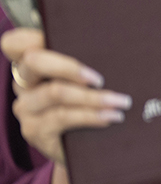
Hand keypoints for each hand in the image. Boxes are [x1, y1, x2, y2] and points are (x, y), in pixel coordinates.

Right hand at [2, 28, 130, 165]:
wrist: (88, 146)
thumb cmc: (91, 102)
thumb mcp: (88, 79)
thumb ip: (88, 60)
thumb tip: (114, 42)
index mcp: (32, 65)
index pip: (16, 44)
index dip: (33, 37)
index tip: (68, 38)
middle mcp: (23, 84)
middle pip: (34, 61)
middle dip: (70, 66)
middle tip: (100, 78)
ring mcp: (26, 108)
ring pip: (55, 92)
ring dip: (93, 97)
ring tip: (121, 102)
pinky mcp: (34, 130)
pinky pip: (63, 117)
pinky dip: (91, 115)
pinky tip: (112, 116)